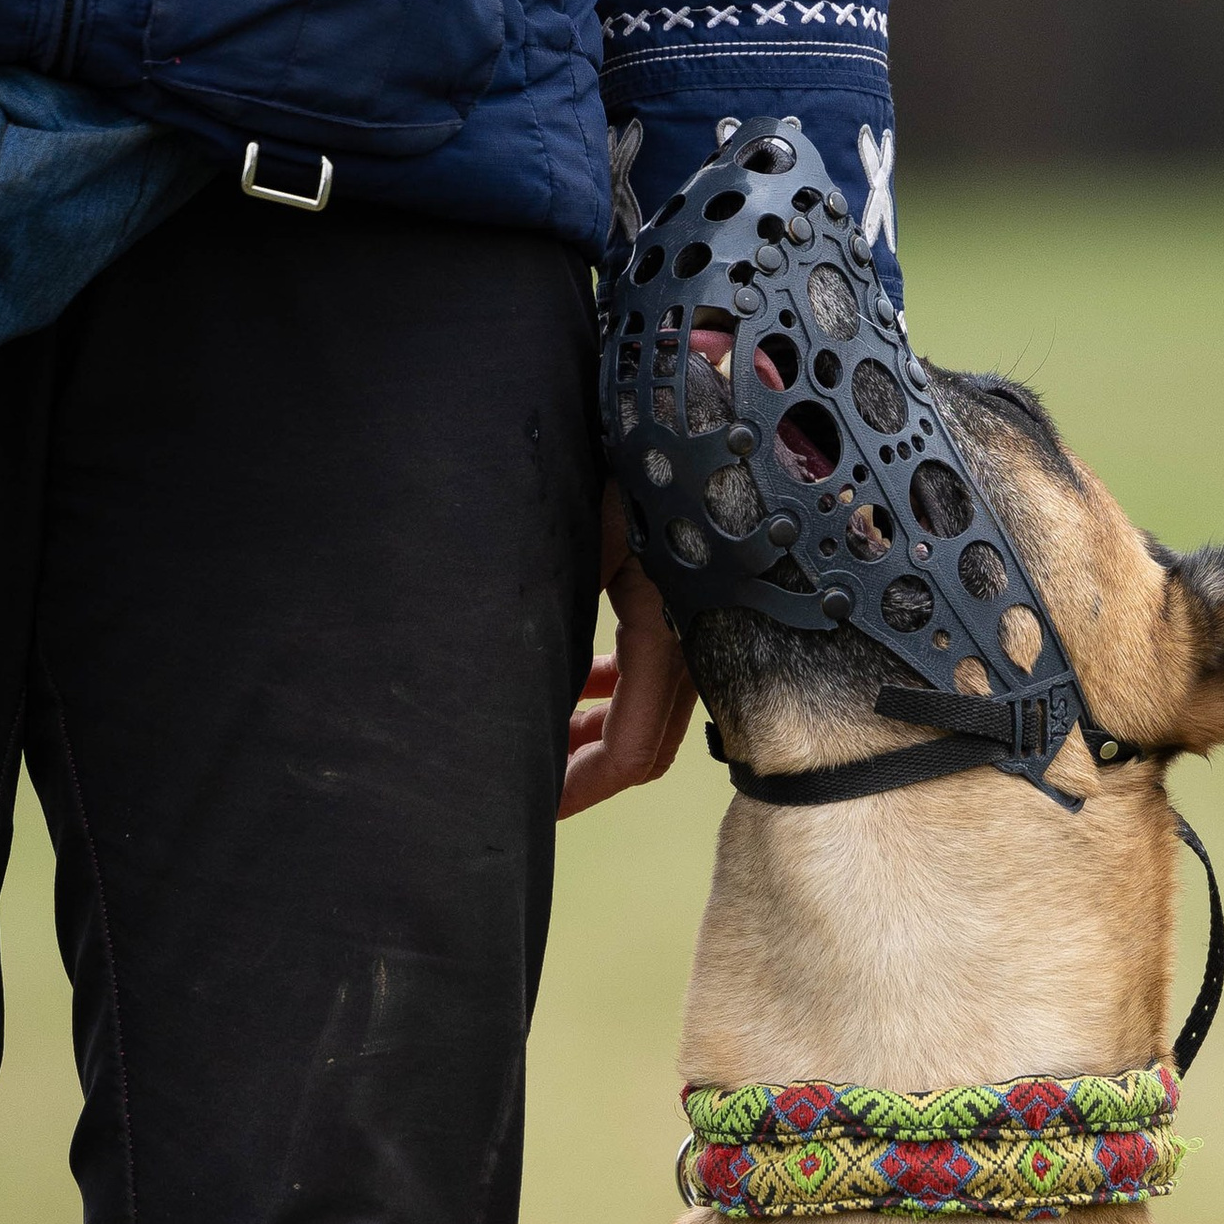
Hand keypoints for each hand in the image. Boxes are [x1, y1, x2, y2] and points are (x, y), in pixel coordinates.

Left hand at [560, 485, 696, 819]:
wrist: (683, 414)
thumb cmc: (629, 468)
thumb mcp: (586, 546)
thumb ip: (565, 632)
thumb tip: (543, 709)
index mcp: (665, 642)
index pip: (630, 752)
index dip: (581, 789)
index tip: (536, 809)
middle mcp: (689, 647)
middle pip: (643, 745)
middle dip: (586, 773)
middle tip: (531, 790)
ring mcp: (692, 630)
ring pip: (647, 712)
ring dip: (596, 733)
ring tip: (545, 741)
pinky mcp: (681, 607)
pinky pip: (650, 673)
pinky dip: (612, 692)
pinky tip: (578, 688)